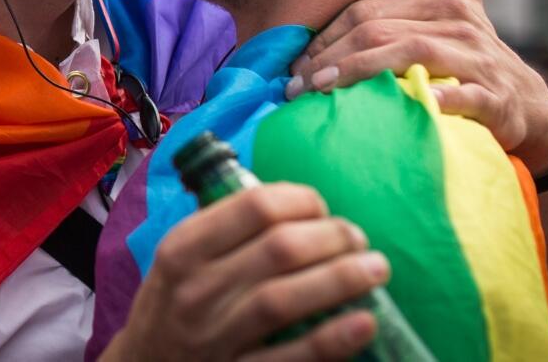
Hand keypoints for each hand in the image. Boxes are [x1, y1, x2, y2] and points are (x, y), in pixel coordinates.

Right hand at [103, 183, 385, 360]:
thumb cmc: (171, 305)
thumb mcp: (178, 258)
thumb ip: (224, 229)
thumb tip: (297, 202)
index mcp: (183, 248)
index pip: (253, 206)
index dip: (302, 200)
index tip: (322, 207)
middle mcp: (195, 290)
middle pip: (278, 249)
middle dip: (331, 237)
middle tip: (358, 238)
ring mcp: (213, 338)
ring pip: (284, 299)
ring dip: (340, 279)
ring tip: (375, 269)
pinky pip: (289, 358)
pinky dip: (330, 340)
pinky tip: (364, 323)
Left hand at [285, 0, 547, 174]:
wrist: (527, 104)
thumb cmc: (472, 53)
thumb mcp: (462, 3)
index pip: (369, 9)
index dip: (326, 33)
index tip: (295, 62)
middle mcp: (461, 23)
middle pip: (381, 29)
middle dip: (330, 56)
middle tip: (296, 83)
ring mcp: (478, 60)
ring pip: (411, 54)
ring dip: (360, 71)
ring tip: (323, 91)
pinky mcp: (494, 98)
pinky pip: (463, 95)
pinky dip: (436, 97)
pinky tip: (410, 103)